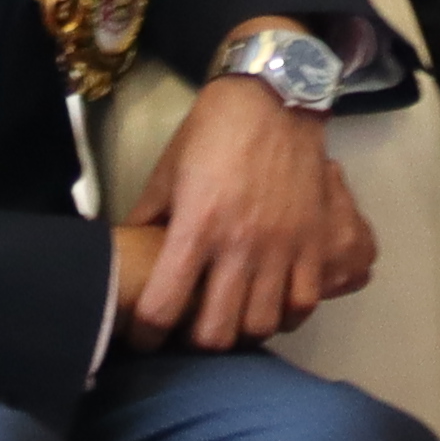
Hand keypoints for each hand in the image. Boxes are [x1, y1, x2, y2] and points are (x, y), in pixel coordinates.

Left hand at [112, 70, 374, 350]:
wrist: (275, 96)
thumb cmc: (212, 131)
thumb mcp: (167, 171)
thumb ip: (148, 218)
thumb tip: (126, 251)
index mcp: (195, 227)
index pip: (162, 307)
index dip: (145, 334)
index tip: (143, 336)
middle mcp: (239, 246)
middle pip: (215, 333)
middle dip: (195, 344)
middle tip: (190, 331)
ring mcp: (282, 246)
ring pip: (260, 326)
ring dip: (241, 333)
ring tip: (231, 321)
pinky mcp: (314, 241)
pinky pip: (303, 303)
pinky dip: (285, 317)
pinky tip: (272, 307)